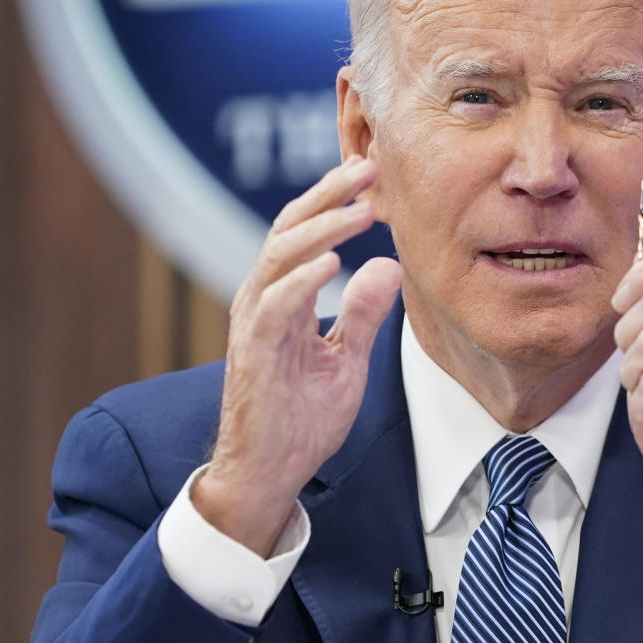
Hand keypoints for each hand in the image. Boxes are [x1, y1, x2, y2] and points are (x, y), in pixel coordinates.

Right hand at [192, 157, 401, 555]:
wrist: (269, 473)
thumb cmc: (301, 418)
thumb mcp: (346, 359)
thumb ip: (362, 312)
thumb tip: (388, 265)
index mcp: (283, 297)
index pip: (305, 232)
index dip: (334, 199)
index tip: (370, 173)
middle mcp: (263, 300)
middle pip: (290, 230)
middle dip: (327, 195)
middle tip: (366, 169)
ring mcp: (255, 324)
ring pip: (279, 257)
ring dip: (321, 228)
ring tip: (359, 209)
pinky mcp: (254, 353)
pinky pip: (275, 306)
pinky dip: (302, 279)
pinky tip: (332, 261)